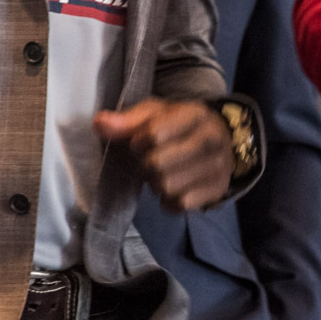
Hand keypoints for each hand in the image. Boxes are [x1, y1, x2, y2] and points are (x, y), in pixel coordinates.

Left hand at [96, 99, 233, 210]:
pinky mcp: (217, 190)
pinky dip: (170, 200)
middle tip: (152, 159)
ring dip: (157, 183)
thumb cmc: (180, 126)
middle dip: (147, 164)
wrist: (221, 140)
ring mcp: (217, 166)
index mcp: (195, 114)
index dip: (138, 142)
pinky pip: (179, 204)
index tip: (140, 142)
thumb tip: (99, 123)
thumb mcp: (156, 115)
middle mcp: (212, 140)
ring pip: (166, 187)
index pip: (153, 135)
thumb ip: (127, 120)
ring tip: (164, 173)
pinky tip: (175, 186)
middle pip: (157, 164)